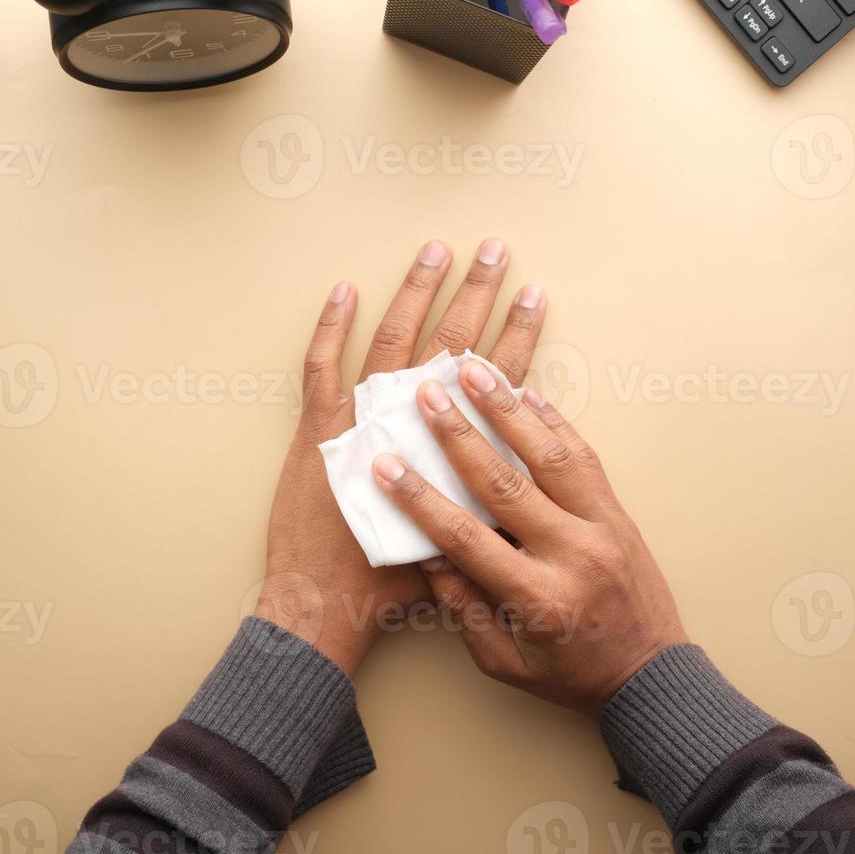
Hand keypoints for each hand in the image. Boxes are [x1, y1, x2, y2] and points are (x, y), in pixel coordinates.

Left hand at [258, 239, 548, 675]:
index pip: (494, 380)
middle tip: (495, 250)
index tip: (536, 296)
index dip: (517, 337)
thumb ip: (485, 507)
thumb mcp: (458, 549)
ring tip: (437, 251)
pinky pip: (322, 365)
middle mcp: (407, 426)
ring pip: (393, 340)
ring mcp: (360, 420)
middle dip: (476, 293)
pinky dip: (332, 326)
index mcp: (449, 452)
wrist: (324, 604)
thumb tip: (518, 478)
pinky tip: (346, 289)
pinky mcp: (318, 429)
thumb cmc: (392, 586)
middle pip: (450, 344)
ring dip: (417, 292)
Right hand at [370, 360, 687, 711]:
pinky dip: (554, 421)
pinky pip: (585, 457)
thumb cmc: (570, 674)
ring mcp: (603, 527)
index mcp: (538, 599)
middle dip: (460, 435)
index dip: (421, 500)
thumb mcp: (503, 660)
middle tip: (426, 394)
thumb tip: (424, 549)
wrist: (650, 676)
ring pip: (551, 455)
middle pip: (506, 484)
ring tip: (474, 368)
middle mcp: (574, 555)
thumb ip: (463, 605)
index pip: (467, 538)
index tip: (386, 465)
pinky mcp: (619, 512)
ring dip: (508, 408)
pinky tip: (526, 392)